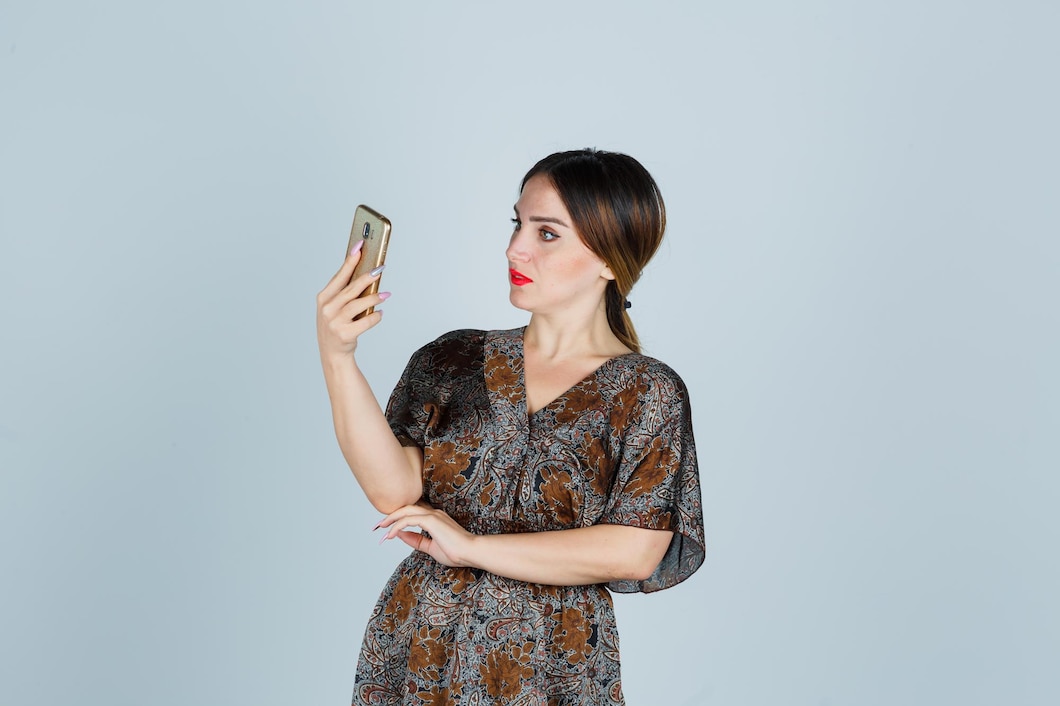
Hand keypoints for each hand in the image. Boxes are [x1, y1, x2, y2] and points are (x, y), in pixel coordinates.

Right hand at [316, 241, 389, 359]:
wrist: (332, 354)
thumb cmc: (336, 326)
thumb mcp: (335, 307)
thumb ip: (346, 292)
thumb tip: (367, 274)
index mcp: (323, 298)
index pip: (339, 275)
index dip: (350, 260)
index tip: (360, 246)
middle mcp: (327, 308)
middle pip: (350, 288)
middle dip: (367, 277)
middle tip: (380, 269)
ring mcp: (334, 322)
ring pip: (358, 304)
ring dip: (374, 298)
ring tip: (386, 294)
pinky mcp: (344, 334)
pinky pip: (365, 322)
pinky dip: (375, 317)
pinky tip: (381, 313)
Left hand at [375, 501, 474, 567]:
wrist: (470, 552)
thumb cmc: (456, 552)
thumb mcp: (430, 547)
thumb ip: (416, 541)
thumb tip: (400, 535)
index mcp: (434, 518)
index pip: (412, 513)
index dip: (398, 518)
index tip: (386, 528)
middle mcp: (433, 513)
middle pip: (406, 508)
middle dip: (390, 516)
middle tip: (378, 526)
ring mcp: (433, 515)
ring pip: (406, 511)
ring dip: (391, 518)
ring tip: (380, 527)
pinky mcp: (432, 520)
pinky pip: (409, 520)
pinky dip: (397, 526)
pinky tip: (391, 534)